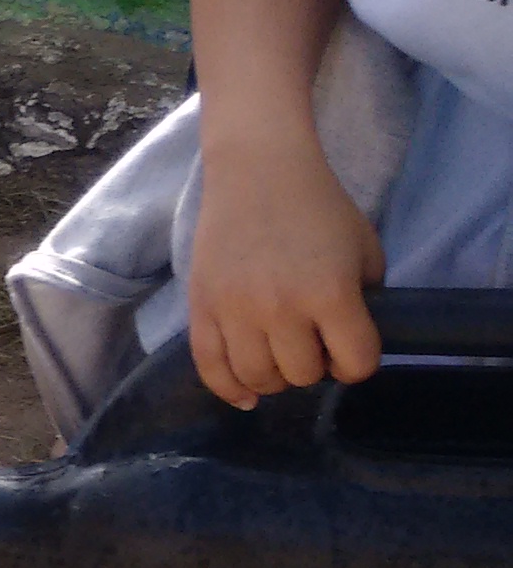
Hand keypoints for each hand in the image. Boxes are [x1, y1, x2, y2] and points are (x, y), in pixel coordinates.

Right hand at [187, 142, 385, 406]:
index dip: (359, 362)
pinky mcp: (201, 307)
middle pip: (302, 374)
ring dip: (276, 377)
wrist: (257, 171)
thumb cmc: (319, 206)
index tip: (352, 348)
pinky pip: (209, 367)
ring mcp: (235, 310)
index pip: (355, 363)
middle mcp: (280, 309)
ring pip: (257, 377)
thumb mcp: (365, 248)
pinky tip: (246, 397)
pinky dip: (229, 389)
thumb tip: (348, 339)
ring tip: (280, 356)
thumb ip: (365, 298)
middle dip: (315, 366)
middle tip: (313, 344)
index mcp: (329, 293)